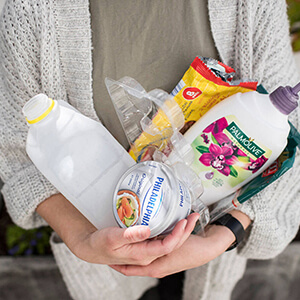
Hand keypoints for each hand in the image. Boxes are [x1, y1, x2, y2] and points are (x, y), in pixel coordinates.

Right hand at [37, 193, 199, 265]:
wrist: (92, 249)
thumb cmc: (101, 244)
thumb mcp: (113, 238)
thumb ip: (130, 235)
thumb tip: (147, 230)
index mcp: (142, 254)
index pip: (166, 246)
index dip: (177, 234)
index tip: (183, 221)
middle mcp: (147, 255)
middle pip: (172, 245)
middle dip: (185, 231)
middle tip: (192, 215)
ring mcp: (146, 251)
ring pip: (169, 242)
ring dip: (180, 231)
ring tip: (188, 216)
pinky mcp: (143, 246)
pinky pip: (161, 240)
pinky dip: (171, 230)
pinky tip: (172, 221)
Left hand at [110, 210, 250, 277]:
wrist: (208, 249)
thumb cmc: (191, 249)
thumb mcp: (172, 245)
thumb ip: (157, 242)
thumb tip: (141, 235)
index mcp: (155, 268)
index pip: (130, 270)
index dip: (117, 265)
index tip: (107, 259)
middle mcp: (157, 269)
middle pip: (133, 268)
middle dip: (121, 263)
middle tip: (108, 256)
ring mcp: (162, 265)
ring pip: (140, 262)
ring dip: (129, 259)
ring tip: (119, 251)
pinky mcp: (166, 259)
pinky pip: (148, 257)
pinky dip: (141, 253)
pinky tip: (139, 244)